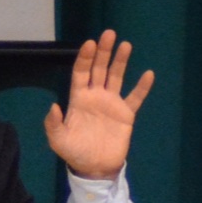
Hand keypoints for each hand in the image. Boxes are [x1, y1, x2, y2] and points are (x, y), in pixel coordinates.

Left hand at [46, 29, 153, 179]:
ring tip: (126, 45)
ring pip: (117, 77)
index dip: (84, 58)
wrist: (95, 168)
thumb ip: (53, 123)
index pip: (81, 72)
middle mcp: (96, 96)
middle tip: (109, 34)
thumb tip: (53, 105)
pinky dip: (142, 87)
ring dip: (120, 61)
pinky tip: (148, 74)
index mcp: (78, 98)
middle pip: (99, 68)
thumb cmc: (74, 152)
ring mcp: (112, 103)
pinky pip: (135, 98)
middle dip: (103, 51)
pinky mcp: (126, 114)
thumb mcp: (58, 140)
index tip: (89, 43)